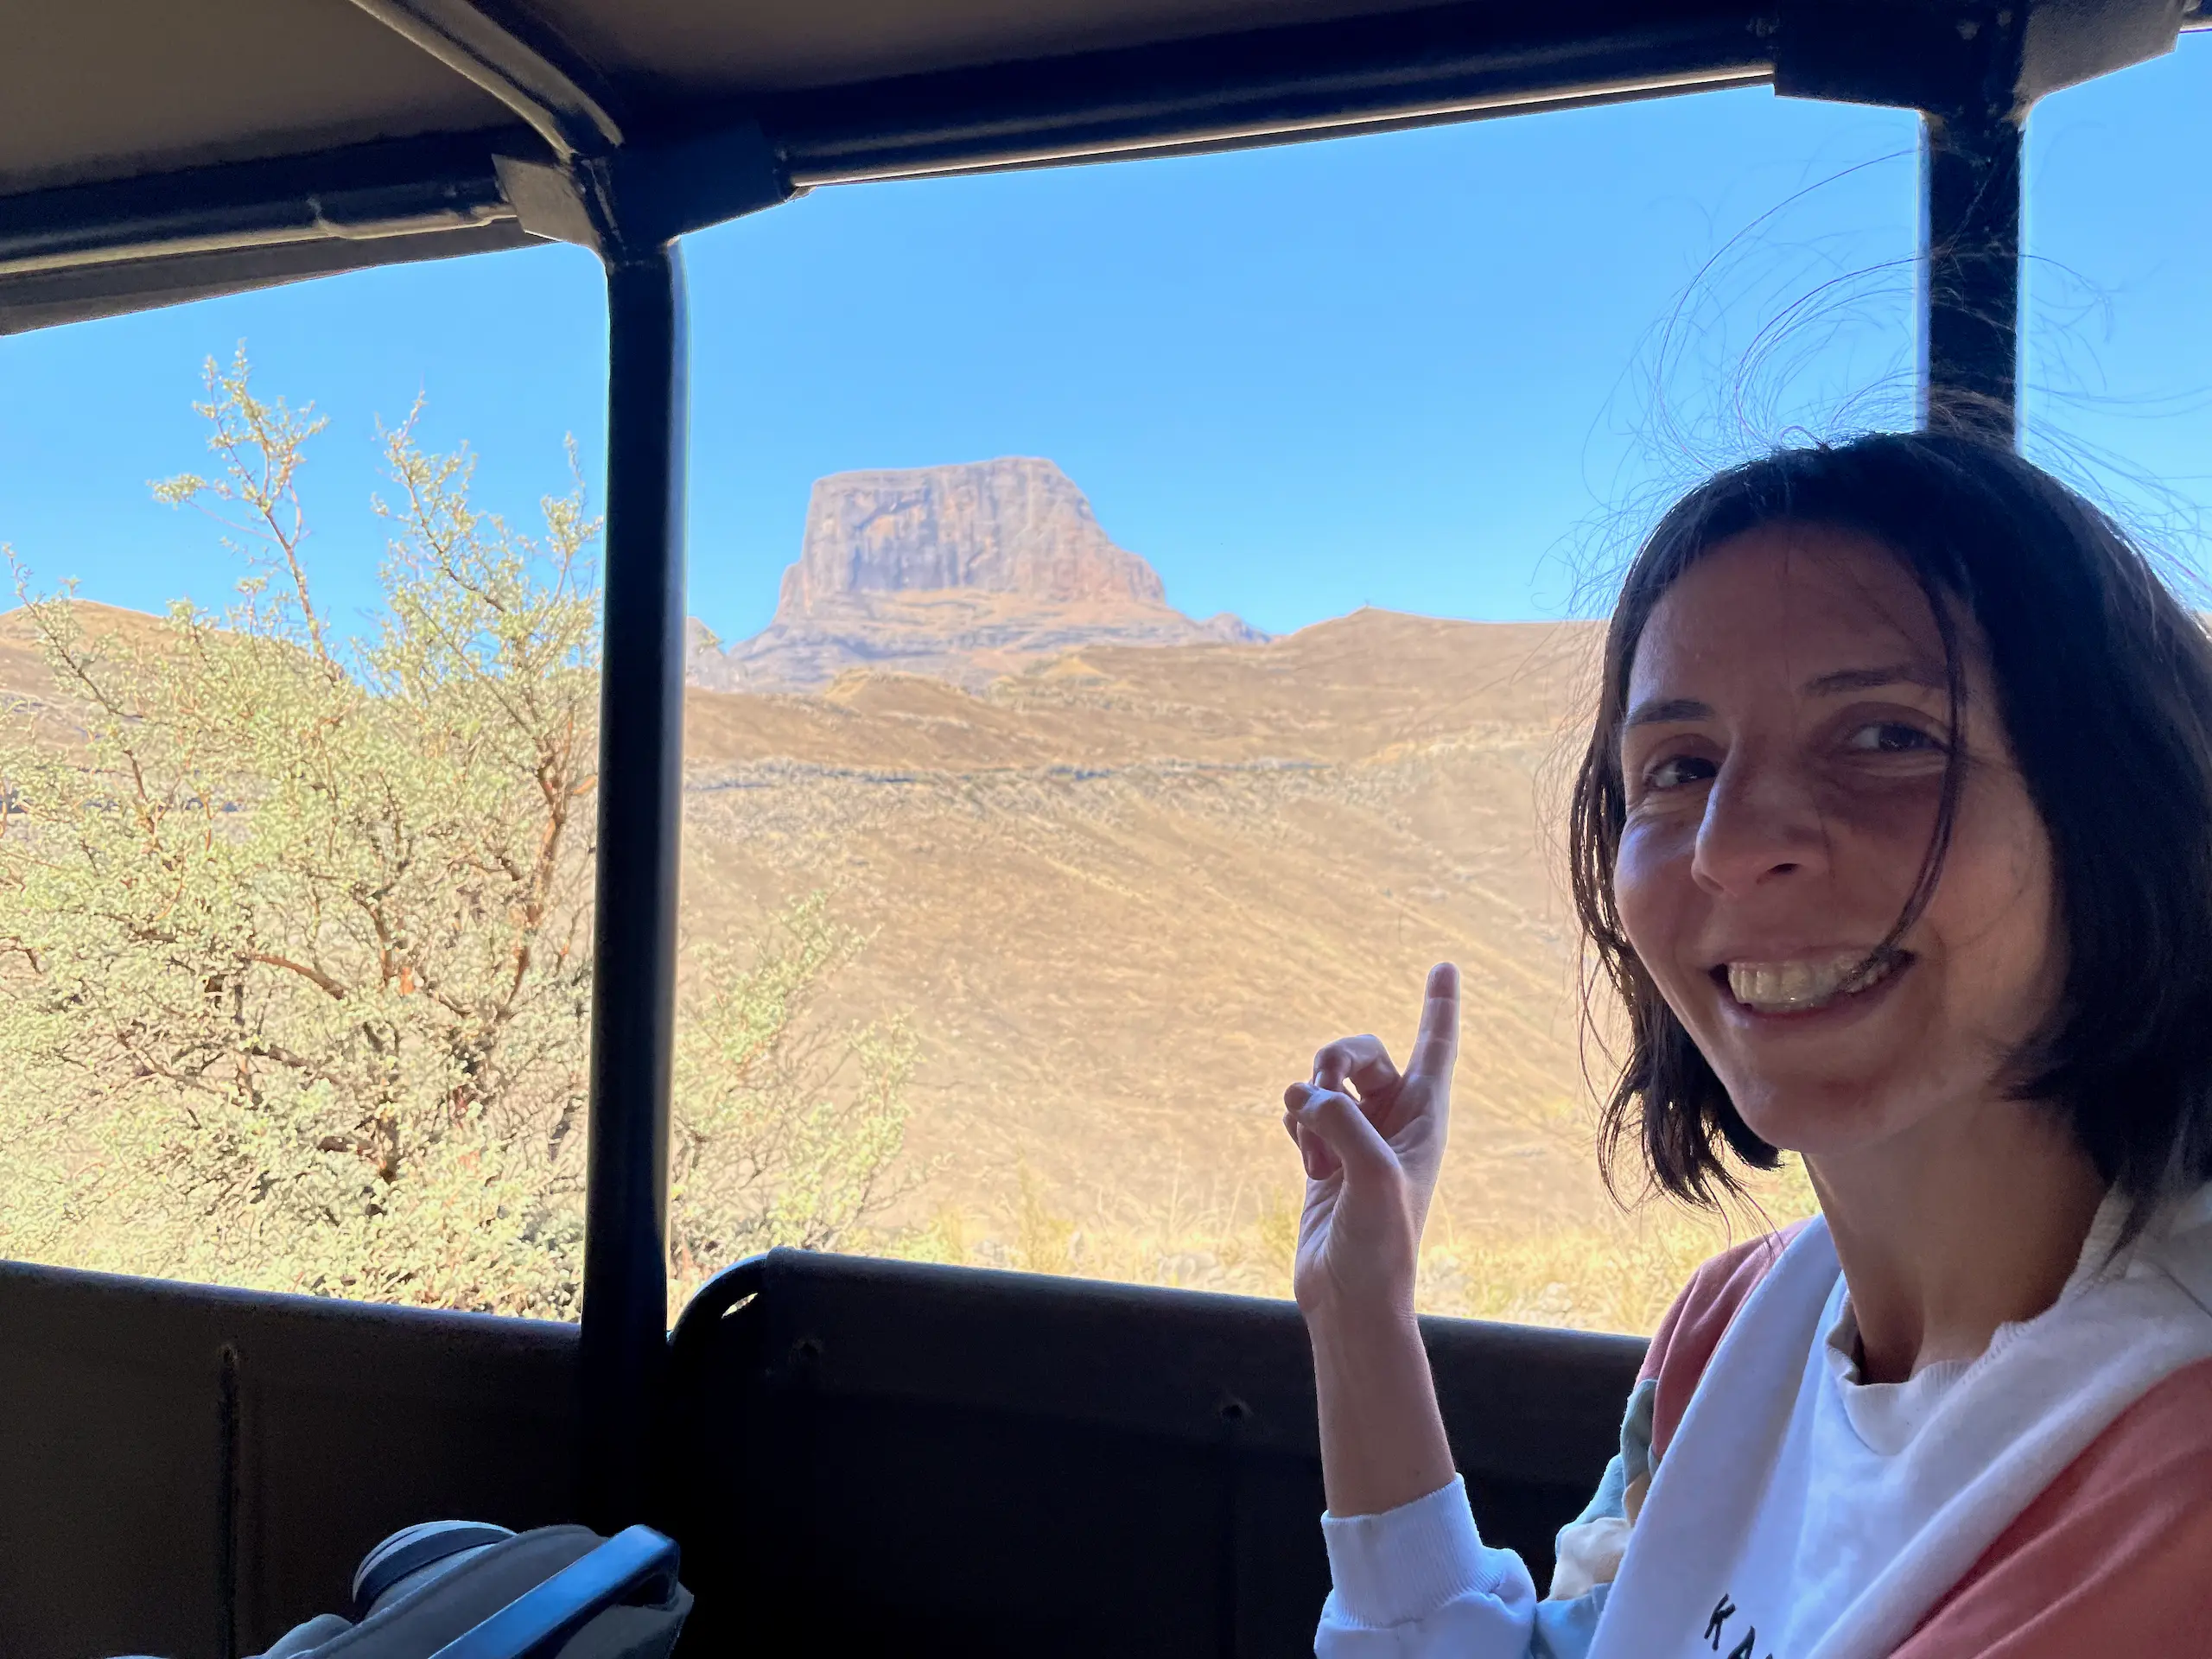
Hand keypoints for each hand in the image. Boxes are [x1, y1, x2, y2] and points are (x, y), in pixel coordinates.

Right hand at [1282, 963, 1459, 1324]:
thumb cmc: (1381, 1243)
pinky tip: (1306, 1162)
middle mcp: (1395, 1122)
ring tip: (1316, 1155)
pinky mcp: (1323, 1156)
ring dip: (1310, 1103)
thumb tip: (1302, 1094)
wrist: (1352, 1297)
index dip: (1440, 1005)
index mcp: (1426, 1119)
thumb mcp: (1371, 1175)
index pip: (1436, 1048)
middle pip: (1363, 1052)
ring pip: (1326, 1081)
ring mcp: (1357, 1138)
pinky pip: (1301, 1111)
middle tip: (1319, 1089)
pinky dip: (1295, 1125)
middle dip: (1335, 1059)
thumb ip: (1341, 1121)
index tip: (1445, 965)